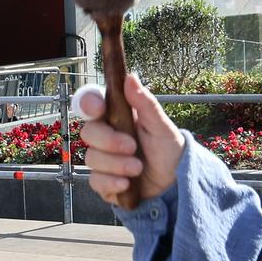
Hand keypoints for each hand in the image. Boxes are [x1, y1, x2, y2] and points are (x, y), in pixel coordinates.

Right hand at [80, 74, 185, 210]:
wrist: (173, 182)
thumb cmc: (168, 150)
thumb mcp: (161, 125)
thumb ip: (145, 103)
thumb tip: (130, 77)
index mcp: (115, 117)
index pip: (91, 104)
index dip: (88, 103)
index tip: (99, 108)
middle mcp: (105, 136)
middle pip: (88, 132)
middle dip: (109, 141)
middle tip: (132, 147)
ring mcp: (102, 159)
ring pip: (91, 158)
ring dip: (117, 164)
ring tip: (138, 168)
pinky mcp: (102, 181)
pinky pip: (95, 181)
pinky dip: (112, 182)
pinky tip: (127, 183)